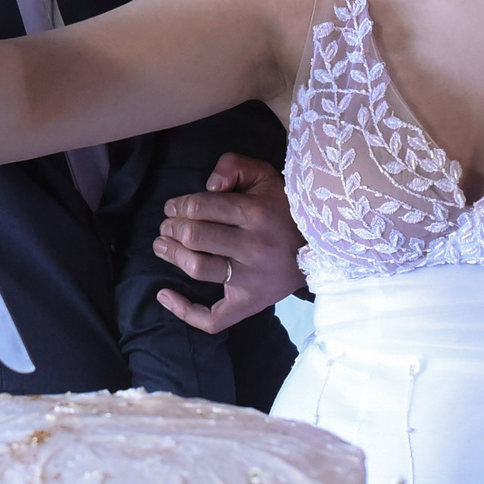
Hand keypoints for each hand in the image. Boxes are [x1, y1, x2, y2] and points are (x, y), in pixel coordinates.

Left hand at [153, 153, 302, 334]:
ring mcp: (251, 279)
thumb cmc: (285, 208)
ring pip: (198, 268)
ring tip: (161, 246)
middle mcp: (253, 247)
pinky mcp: (250, 304)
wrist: (322, 246)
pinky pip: (213, 318)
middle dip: (171, 228)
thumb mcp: (265, 174)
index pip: (200, 207)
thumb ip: (233, 166)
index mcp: (255, 213)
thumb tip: (209, 185)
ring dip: (172, 255)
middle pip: (194, 237)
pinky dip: (185, 311)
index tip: (173, 208)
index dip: (178, 205)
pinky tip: (164, 295)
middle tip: (166, 227)